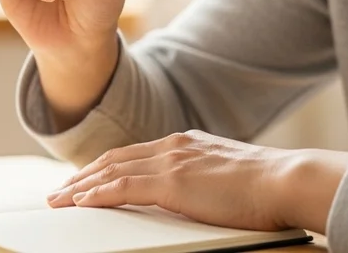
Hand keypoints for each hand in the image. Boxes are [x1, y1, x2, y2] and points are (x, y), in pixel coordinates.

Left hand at [45, 130, 347, 233]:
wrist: (287, 179)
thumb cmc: (270, 185)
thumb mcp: (228, 175)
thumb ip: (205, 178)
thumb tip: (195, 193)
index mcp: (186, 143)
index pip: (133, 154)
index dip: (105, 167)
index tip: (86, 178)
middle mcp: (173, 146)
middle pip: (114, 159)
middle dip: (84, 176)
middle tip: (60, 191)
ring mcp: (170, 161)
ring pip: (111, 171)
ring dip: (80, 186)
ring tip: (59, 200)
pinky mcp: (171, 182)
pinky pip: (121, 187)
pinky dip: (96, 194)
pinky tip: (80, 203)